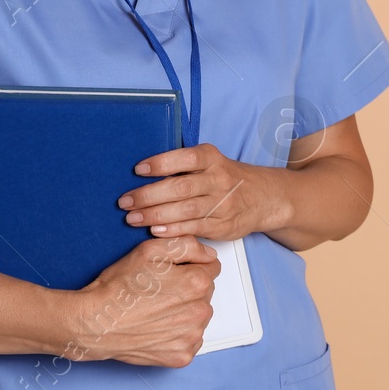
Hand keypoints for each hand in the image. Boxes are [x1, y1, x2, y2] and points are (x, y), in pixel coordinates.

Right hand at [66, 236, 219, 366]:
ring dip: (185, 312)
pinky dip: (178, 334)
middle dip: (188, 289)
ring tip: (156, 310)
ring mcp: (192, 336)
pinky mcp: (182, 356)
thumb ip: (187, 245)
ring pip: (198, 316)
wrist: (95, 323)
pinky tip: (158, 327)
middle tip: (160, 292)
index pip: (211, 268)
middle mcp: (200, 311)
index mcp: (197, 283)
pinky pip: (190, 340)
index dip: (191, 267)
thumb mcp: (150, 250)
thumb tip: (208, 254)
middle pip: (205, 293)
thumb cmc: (118, 288)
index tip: (173, 273)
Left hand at [118, 143, 288, 242]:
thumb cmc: (226, 177)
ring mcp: (222, 204)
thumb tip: (141, 172)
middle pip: (180, 188)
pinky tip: (154, 231)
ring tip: (132, 218)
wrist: (263, 197)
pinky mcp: (222, 225)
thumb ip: (183, 165)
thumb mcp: (211, 162)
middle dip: (148, 195)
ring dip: (155, 215)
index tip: (138, 170)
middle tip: (125, 201)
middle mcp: (219, 179)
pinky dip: (172, 230)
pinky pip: (194, 228)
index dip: (160, 164)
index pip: (185, 158)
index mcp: (212, 159)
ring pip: (185, 210)